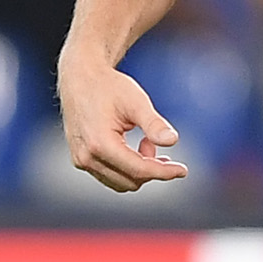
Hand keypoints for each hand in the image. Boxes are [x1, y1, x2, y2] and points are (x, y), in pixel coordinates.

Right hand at [57, 52, 188, 190]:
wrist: (79, 78)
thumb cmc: (108, 86)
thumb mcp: (135, 101)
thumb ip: (154, 124)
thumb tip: (173, 141)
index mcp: (100, 143)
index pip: (139, 170)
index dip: (164, 172)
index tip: (183, 170)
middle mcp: (87, 157)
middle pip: (131, 181)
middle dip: (152, 169)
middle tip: (161, 147)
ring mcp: (81, 160)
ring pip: (120, 183)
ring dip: (140, 170)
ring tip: (146, 143)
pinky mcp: (81, 160)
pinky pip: (110, 176)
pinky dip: (127, 168)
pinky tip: (135, 148)